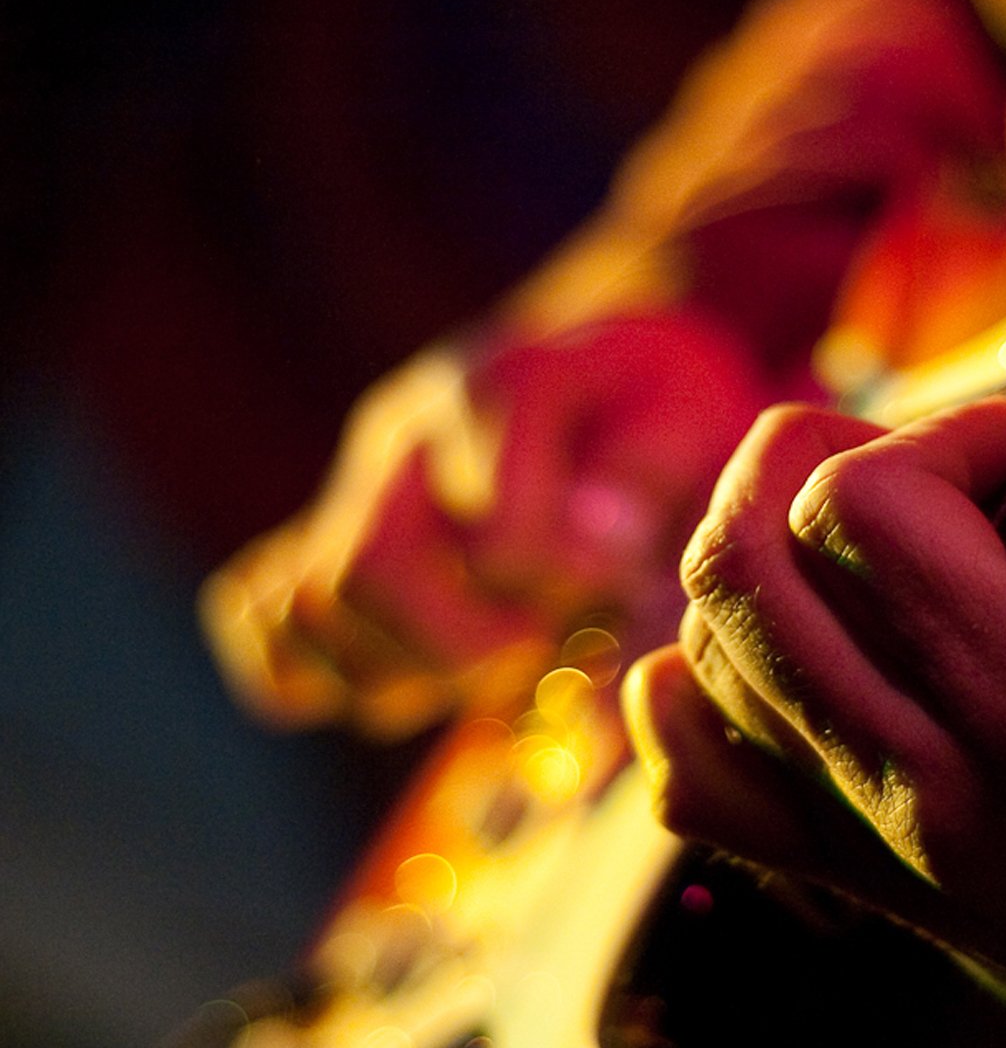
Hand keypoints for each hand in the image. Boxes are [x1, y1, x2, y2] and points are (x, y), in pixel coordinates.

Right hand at [201, 311, 765, 737]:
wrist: (625, 376)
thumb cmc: (668, 408)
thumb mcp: (695, 416)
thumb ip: (646, 474)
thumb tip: (593, 543)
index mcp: (505, 387)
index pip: (500, 542)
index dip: (563, 589)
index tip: (617, 576)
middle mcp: (408, 429)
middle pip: (367, 577)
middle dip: (462, 647)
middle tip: (540, 643)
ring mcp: (356, 483)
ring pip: (305, 612)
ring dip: (399, 672)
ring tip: (488, 657)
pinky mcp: (329, 531)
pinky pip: (264, 622)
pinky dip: (320, 675)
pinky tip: (418, 673)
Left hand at [629, 195, 1005, 1042]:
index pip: (877, 503)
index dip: (941, 429)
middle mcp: (962, 767)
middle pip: (756, 557)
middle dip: (812, 461)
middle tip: (912, 468)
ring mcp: (900, 835)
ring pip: (714, 649)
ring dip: (760, 551)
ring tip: (855, 540)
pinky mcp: (868, 883)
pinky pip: (699, 787)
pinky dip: (692, 695)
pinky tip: (745, 644)